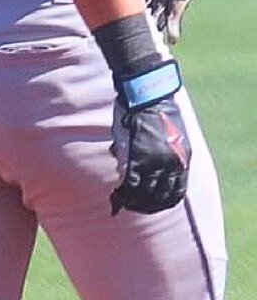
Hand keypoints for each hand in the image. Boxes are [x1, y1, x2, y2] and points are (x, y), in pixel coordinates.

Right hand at [110, 63, 190, 214]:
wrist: (148, 92)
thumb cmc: (156, 106)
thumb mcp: (170, 132)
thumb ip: (164, 150)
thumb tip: (153, 162)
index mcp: (183, 159)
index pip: (176, 192)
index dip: (164, 202)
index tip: (153, 205)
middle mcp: (172, 164)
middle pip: (160, 195)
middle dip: (147, 205)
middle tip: (136, 207)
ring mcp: (154, 162)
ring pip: (144, 192)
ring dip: (134, 201)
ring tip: (123, 202)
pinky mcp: (136, 156)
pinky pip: (130, 182)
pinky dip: (123, 191)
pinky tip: (117, 194)